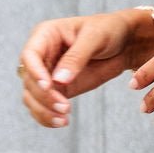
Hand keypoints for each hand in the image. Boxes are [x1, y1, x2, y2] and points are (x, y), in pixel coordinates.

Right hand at [18, 11, 134, 128]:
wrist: (124, 43)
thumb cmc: (108, 30)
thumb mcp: (95, 37)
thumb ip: (76, 57)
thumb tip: (58, 79)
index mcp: (45, 35)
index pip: (30, 55)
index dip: (34, 72)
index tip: (48, 86)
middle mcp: (42, 55)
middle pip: (29, 80)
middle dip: (43, 97)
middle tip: (64, 107)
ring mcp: (47, 74)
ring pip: (32, 96)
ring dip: (43, 110)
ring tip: (63, 119)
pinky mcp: (57, 89)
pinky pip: (43, 106)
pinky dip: (48, 116)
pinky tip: (61, 122)